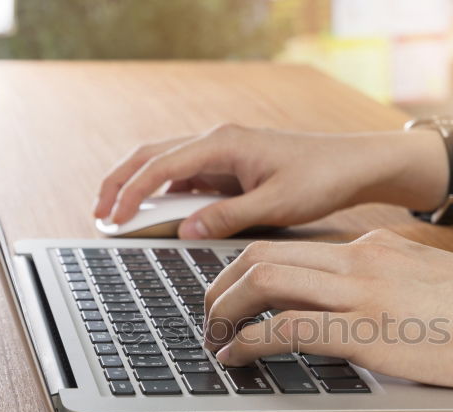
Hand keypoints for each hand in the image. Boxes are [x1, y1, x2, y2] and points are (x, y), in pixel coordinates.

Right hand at [94, 124, 446, 238]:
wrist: (353, 165)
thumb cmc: (320, 178)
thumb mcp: (275, 204)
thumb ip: (227, 217)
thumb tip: (185, 229)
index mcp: (224, 144)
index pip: (162, 165)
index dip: (131, 192)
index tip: (111, 217)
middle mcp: (219, 141)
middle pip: (153, 156)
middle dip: (121, 181)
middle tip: (99, 211)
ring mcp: (224, 152)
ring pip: (167, 163)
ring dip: (140, 185)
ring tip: (117, 212)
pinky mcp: (232, 166)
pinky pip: (189, 176)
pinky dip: (166, 192)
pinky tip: (158, 212)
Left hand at [203, 229, 452, 391]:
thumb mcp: (431, 284)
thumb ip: (388, 286)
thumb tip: (354, 309)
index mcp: (375, 247)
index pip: (290, 246)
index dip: (245, 271)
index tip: (230, 295)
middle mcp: (361, 259)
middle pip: (262, 254)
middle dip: (219, 286)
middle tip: (208, 316)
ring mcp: (364, 292)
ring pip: (264, 280)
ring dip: (224, 310)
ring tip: (213, 338)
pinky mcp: (371, 333)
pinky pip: (289, 327)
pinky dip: (250, 342)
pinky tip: (240, 358)